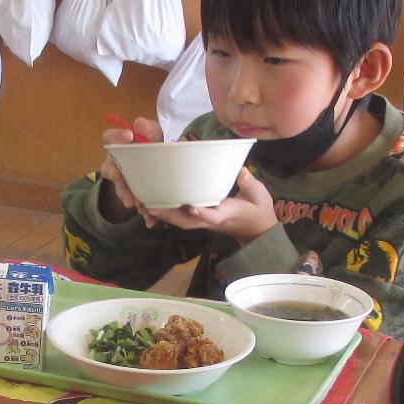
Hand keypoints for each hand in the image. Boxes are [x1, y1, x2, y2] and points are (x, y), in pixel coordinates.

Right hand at [96, 117, 158, 224]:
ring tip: (134, 204)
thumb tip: (139, 123)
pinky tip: (151, 221)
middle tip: (120, 176)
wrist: (158, 169)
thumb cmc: (152, 148)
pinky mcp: (131, 196)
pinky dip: (144, 214)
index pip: (109, 138)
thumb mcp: (154, 137)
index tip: (129, 135)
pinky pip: (135, 206)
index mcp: (118, 146)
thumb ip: (149, 129)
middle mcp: (115, 164)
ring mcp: (122, 182)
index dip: (115, 136)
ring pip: (120, 189)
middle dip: (115, 174)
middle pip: (109, 169)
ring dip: (126, 196)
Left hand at [143, 166, 277, 243]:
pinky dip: (167, 213)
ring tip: (143, 203)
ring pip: (180, 221)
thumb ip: (249, 184)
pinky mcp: (201, 220)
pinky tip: (154, 203)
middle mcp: (211, 220)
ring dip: (162, 214)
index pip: (212, 216)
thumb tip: (240, 170)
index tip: (191, 207)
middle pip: (186, 221)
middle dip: (167, 214)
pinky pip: (181, 218)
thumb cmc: (259, 212)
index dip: (201, 213)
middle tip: (148, 204)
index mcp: (226, 215)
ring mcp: (204, 222)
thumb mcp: (260, 196)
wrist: (258, 233)